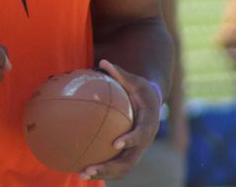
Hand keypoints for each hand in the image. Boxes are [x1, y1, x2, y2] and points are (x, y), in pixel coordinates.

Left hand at [78, 59, 161, 180]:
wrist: (153, 103)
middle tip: (90, 168)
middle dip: (111, 167)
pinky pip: (118, 165)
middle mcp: (144, 141)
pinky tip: (83, 169)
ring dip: (104, 173)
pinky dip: (103, 170)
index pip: (141, 134)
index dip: (130, 140)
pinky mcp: (131, 154)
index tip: (115, 143)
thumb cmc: (141, 89)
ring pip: (123, 168)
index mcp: (148, 123)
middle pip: (130, 160)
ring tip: (82, 174)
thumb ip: (120, 73)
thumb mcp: (134, 80)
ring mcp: (138, 150)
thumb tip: (103, 61)